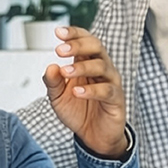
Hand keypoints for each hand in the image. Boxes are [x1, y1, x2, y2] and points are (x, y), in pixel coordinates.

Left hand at [40, 26, 128, 158]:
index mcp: (87, 63)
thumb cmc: (78, 111)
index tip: (58, 32)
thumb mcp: (57, 97)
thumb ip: (52, 82)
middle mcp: (101, 69)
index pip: (85, 41)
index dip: (74, 34)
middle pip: (96, 47)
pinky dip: (92, 90)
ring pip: (102, 66)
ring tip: (65, 72)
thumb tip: (50, 67)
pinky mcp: (116, 100)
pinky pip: (107, 91)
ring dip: (82, 67)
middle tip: (60, 49)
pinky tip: (77, 92)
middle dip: (78, 45)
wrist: (92, 136)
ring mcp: (111, 83)